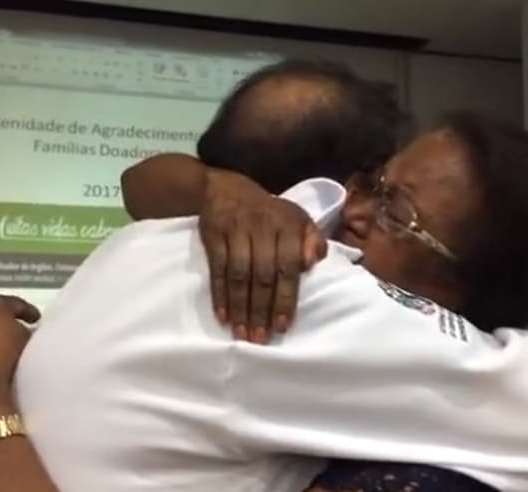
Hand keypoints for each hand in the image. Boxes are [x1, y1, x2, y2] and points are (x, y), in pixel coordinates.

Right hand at [199, 169, 326, 342]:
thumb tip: (315, 261)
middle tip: (260, 338)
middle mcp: (262, 227)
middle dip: (262, 309)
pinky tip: (223, 316)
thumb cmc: (269, 212)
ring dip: (240, 307)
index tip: (283, 325)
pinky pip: (217, 269)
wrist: (224, 188)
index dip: (285, 298)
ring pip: (239, 275)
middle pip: (262, 275)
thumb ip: (312, 239)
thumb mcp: (297, 218)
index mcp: (287, 225)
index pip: (288, 266)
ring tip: (242, 333)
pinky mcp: (213, 235)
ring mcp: (236, 230)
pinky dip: (219, 295)